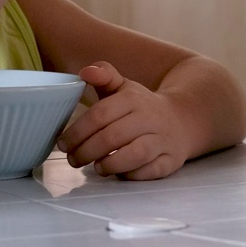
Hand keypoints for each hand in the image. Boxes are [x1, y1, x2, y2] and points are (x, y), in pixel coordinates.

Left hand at [55, 61, 187, 179]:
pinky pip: (150, 171)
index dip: (77, 131)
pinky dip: (132, 175)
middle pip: (113, 137)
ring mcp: (162, 140)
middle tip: (72, 159)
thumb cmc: (142, 107)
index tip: (63, 143)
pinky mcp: (171, 161)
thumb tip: (85, 71)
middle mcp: (150, 118)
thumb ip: (104, 75)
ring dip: (109, 164)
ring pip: (134, 155)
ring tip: (95, 167)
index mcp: (133, 98)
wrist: (182, 120)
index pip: (100, 115)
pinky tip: (119, 173)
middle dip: (86, 151)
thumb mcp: (124, 87)